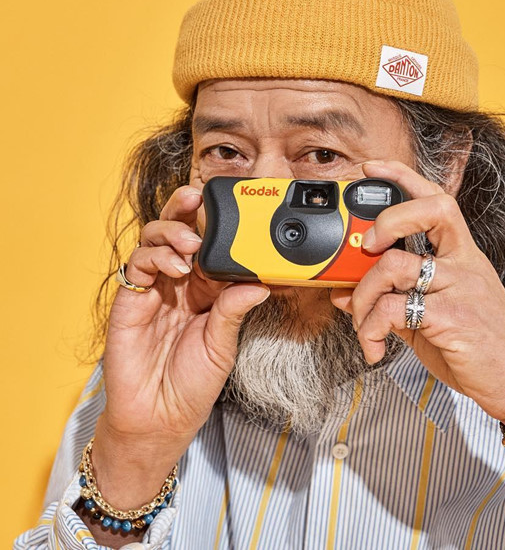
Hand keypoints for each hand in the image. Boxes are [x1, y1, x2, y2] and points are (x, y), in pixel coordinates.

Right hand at [93, 184, 269, 508]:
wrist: (159, 418)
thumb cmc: (192, 384)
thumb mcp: (222, 344)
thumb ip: (233, 310)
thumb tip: (261, 282)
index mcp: (205, 291)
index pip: (210, 246)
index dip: (217, 226)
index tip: (234, 210)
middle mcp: (179, 283)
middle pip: (178, 232)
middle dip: (185, 209)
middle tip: (198, 198)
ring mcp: (154, 289)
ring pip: (154, 240)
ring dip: (172, 231)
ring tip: (190, 243)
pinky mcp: (131, 300)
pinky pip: (137, 265)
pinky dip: (155, 256)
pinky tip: (174, 266)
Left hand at [331, 161, 504, 428]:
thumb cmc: (478, 346)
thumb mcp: (432, 318)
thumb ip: (391, 302)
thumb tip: (345, 295)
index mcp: (462, 256)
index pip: (437, 200)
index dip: (402, 177)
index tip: (371, 167)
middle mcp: (464, 264)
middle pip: (430, 210)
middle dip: (386, 218)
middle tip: (366, 246)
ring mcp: (461, 288)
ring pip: (394, 265)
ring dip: (362, 295)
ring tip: (362, 324)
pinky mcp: (453, 318)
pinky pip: (393, 310)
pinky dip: (370, 329)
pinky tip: (374, 348)